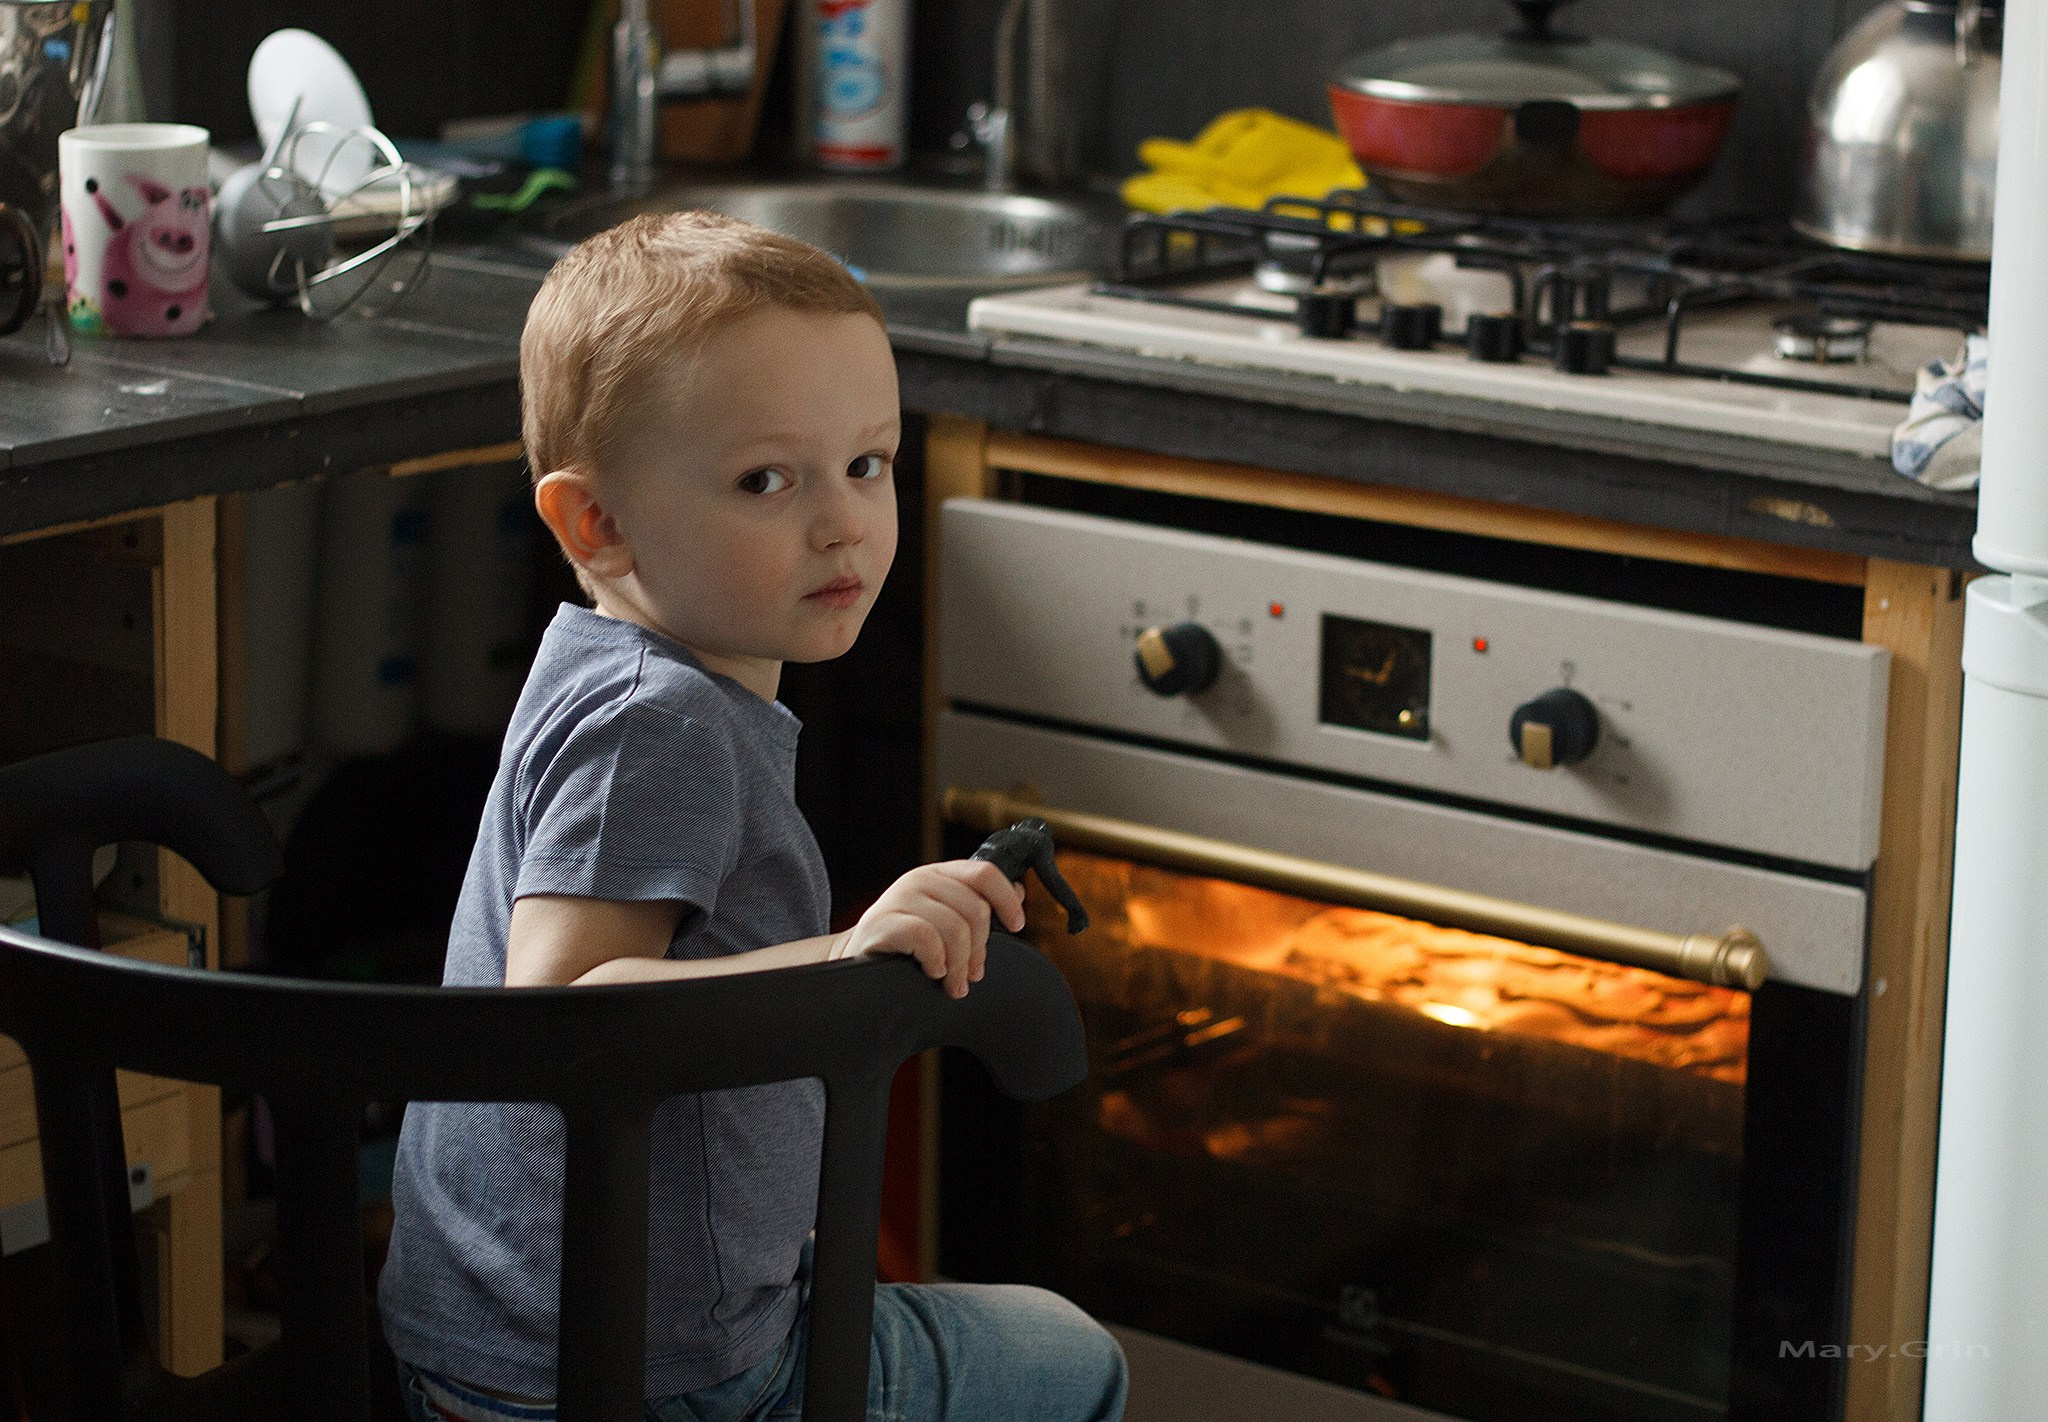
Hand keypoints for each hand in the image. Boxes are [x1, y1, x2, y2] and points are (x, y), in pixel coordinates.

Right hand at [838, 860, 1026, 997]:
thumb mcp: (944, 919)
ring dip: (960, 964)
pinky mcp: (884, 922)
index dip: (1007, 900)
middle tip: (972, 974)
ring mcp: (900, 898)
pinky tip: (932, 972)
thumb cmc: (905, 945)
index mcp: (939, 875)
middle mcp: (920, 879)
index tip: (1016, 925)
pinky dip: (936, 962)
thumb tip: (1018, 892)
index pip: (985, 874)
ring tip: (953, 983)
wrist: (857, 961)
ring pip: (956, 928)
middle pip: (976, 909)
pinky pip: (928, 940)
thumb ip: (976, 905)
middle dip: (980, 949)